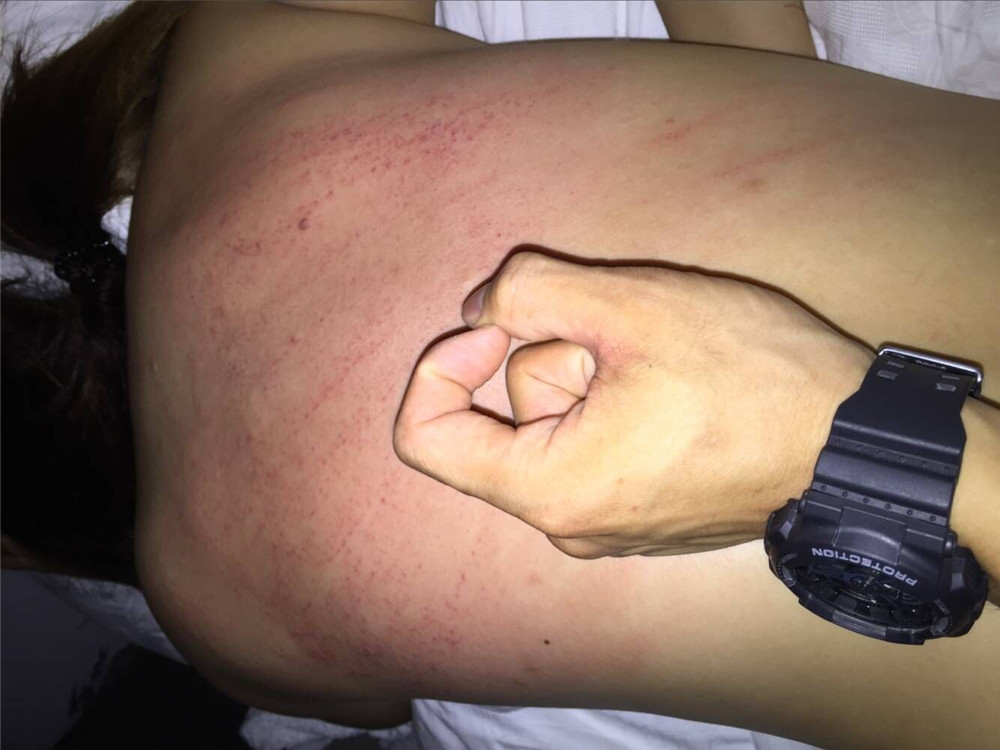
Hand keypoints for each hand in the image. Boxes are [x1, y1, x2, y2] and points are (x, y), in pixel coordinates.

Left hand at [393, 251, 872, 558]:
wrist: (849, 443)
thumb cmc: (748, 378)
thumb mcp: (629, 307)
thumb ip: (526, 291)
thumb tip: (477, 308)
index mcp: (549, 489)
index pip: (424, 438)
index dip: (442, 366)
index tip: (496, 324)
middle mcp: (569, 524)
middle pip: (505, 418)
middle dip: (554, 358)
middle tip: (631, 346)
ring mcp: (607, 525)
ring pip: (554, 425)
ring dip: (593, 375)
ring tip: (666, 370)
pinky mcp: (641, 514)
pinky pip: (590, 443)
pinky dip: (613, 402)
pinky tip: (676, 390)